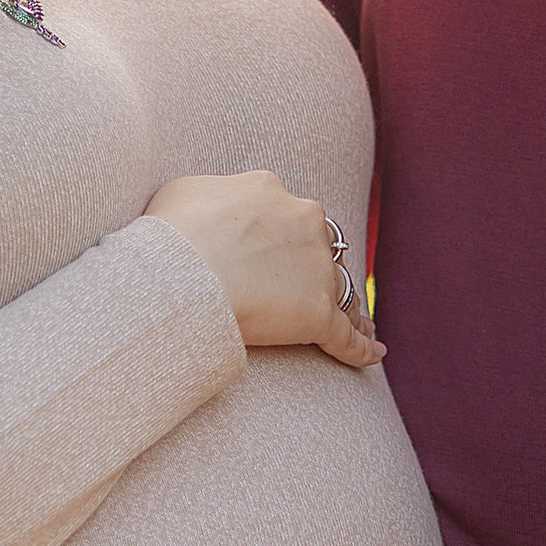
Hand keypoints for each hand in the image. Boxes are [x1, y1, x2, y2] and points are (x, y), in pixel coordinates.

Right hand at [145, 171, 380, 367]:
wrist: (184, 273)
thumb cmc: (171, 233)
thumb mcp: (181, 193)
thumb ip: (207, 196)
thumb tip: (208, 210)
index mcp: (270, 191)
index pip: (288, 212)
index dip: (286, 232)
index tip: (279, 249)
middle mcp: (304, 222)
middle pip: (322, 246)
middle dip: (321, 265)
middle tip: (315, 286)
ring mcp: (316, 269)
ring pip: (343, 288)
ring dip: (351, 305)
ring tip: (360, 323)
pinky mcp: (319, 314)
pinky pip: (347, 335)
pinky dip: (361, 346)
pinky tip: (373, 354)